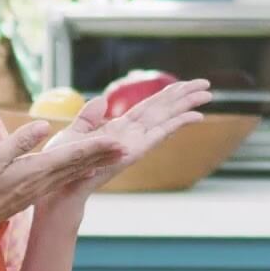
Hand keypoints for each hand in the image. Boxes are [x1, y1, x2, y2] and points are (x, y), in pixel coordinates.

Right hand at [0, 121, 123, 242]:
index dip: (95, 145)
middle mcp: (40, 182)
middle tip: (127, 145)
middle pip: (78, 165)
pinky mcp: (28, 195)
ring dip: (93, 162)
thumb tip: (44, 126)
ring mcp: (35, 191)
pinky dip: (76, 171)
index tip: (117, 138)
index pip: (71, 155)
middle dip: (102, 154)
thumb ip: (19, 142)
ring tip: (110, 155)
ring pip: (71, 173)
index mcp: (34, 171)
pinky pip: (61, 180)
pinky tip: (80, 170)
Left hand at [41, 79, 212, 206]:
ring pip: (166, 118)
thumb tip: (101, 100)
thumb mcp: (74, 134)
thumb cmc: (65, 164)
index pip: (148, 106)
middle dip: (184, 96)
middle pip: (162, 109)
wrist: (61, 187)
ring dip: (187, 106)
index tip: (184, 84)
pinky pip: (160, 134)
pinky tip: (196, 116)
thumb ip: (89, 117)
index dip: (166, 94)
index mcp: (118, 128)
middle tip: (207, 83)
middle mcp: (131, 135)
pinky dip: (177, 124)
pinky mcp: (136, 152)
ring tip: (208, 94)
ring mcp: (135, 143)